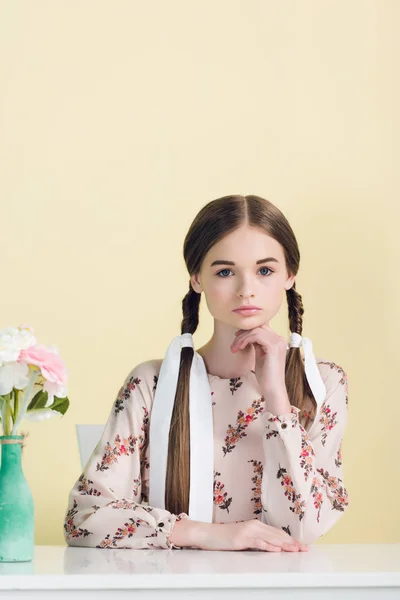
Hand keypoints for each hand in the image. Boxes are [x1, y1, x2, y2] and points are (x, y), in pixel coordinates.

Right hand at [170, 518, 308, 551]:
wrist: (207, 534)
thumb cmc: (224, 537)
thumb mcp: (243, 538)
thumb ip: (256, 540)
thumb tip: (271, 547)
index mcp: (256, 525)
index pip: (277, 532)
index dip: (290, 539)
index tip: (301, 545)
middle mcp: (254, 526)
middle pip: (277, 534)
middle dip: (292, 542)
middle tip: (304, 548)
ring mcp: (248, 531)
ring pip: (271, 538)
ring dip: (285, 544)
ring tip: (296, 549)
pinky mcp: (241, 538)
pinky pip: (258, 542)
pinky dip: (269, 546)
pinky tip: (276, 549)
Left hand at [231, 325, 287, 398]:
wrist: (273, 389)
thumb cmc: (266, 376)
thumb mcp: (260, 356)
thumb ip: (257, 344)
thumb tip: (248, 336)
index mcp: (278, 341)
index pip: (261, 327)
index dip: (248, 331)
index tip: (237, 338)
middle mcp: (280, 339)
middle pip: (258, 326)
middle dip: (243, 333)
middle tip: (234, 344)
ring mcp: (278, 342)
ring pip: (255, 330)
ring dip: (242, 338)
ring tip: (235, 348)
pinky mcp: (273, 346)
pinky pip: (256, 336)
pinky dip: (245, 340)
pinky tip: (239, 348)